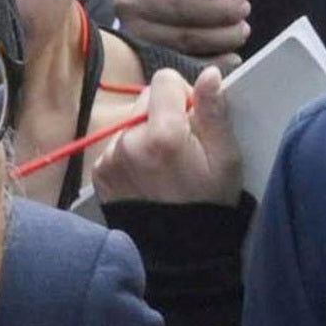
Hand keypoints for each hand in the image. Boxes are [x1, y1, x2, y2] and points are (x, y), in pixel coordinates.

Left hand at [80, 64, 247, 207]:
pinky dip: (132, 154)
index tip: (193, 120)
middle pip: (145, 99)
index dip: (182, 95)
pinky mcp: (100, 172)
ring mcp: (111, 158)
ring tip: (164, 168)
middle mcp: (130, 142)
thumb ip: (214, 112)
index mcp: (164, 135)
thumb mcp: (225, 158)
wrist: (179, 252)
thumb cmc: (209, 204)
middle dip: (164, 115)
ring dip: (147, 135)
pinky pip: (117, 145)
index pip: (164, 80)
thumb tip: (209, 74)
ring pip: (131, 123)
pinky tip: (148, 177)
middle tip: (181, 148)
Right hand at [112, 0, 254, 66]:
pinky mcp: (148, 61)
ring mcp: (137, 35)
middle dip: (222, 9)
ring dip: (223, 36)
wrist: (140, 17)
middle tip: (244, 9)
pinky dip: (215, 61)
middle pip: (182, 6)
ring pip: (186, 37)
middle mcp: (130, 2)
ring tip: (241, 30)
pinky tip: (232, 56)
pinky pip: (188, 63)